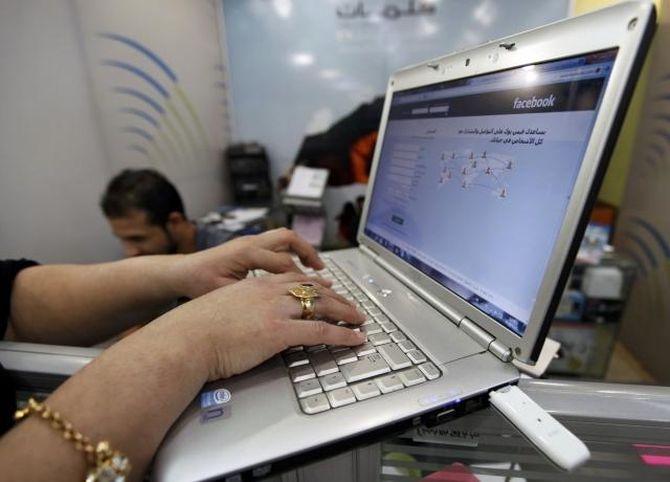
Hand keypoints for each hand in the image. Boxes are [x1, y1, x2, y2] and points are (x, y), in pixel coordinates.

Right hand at [155, 272, 365, 380]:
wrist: (185, 339)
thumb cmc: (194, 330)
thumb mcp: (222, 308)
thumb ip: (241, 308)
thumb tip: (247, 319)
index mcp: (256, 284)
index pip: (294, 279)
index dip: (315, 284)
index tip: (328, 287)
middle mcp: (269, 292)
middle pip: (314, 289)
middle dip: (338, 297)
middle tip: (352, 305)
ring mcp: (276, 310)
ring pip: (322, 306)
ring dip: (346, 312)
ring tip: (360, 319)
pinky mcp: (280, 332)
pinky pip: (322, 331)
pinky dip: (344, 334)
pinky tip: (356, 338)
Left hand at [171, 228, 324, 298]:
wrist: (181, 273)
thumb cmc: (198, 284)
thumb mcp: (225, 294)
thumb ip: (250, 296)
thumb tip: (277, 306)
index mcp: (246, 253)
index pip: (284, 263)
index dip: (301, 280)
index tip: (315, 294)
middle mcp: (250, 242)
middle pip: (289, 239)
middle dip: (308, 253)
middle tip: (322, 271)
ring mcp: (250, 241)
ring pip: (284, 238)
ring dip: (302, 250)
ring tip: (316, 267)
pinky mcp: (249, 246)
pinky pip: (276, 244)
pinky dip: (290, 253)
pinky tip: (296, 269)